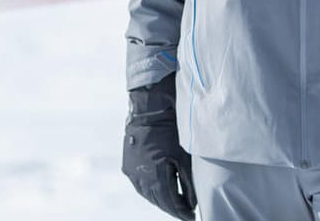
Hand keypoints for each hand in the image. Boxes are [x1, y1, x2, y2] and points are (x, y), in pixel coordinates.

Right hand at [122, 74, 197, 219]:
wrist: (150, 110)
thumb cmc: (171, 130)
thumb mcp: (184, 157)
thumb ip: (187, 182)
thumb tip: (191, 203)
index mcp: (154, 176)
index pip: (169, 202)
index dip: (181, 211)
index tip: (191, 216)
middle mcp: (140, 177)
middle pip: (157, 200)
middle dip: (171, 207)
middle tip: (184, 211)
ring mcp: (131, 171)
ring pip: (147, 194)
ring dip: (160, 200)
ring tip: (174, 203)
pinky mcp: (128, 164)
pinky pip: (140, 184)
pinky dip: (150, 190)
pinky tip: (159, 191)